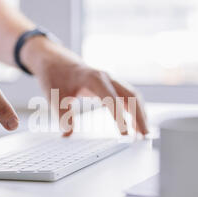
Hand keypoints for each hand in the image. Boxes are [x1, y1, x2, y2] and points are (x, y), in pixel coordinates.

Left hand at [22, 37, 147, 135]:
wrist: (54, 60)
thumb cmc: (55, 76)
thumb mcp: (53, 96)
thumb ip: (62, 115)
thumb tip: (68, 133)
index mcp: (93, 78)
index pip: (111, 100)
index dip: (119, 117)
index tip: (125, 134)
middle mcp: (106, 77)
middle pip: (130, 96)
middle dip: (139, 116)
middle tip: (144, 136)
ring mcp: (110, 80)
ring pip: (132, 96)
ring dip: (140, 114)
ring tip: (144, 133)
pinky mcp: (110, 85)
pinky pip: (127, 96)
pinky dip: (134, 110)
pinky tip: (136, 124)